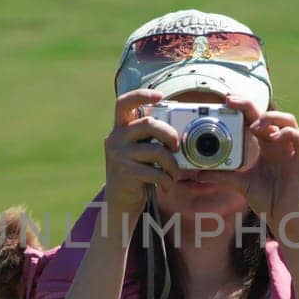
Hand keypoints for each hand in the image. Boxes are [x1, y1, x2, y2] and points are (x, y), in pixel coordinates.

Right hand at [104, 89, 181, 222]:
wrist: (120, 203)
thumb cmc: (136, 174)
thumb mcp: (140, 151)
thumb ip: (152, 139)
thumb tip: (183, 134)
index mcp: (120, 129)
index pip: (124, 103)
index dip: (141, 95)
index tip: (160, 95)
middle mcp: (116, 138)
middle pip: (148, 123)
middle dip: (170, 134)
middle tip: (177, 147)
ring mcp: (119, 156)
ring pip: (156, 150)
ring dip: (172, 164)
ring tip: (175, 173)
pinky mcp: (125, 173)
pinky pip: (155, 172)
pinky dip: (167, 179)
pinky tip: (166, 184)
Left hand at [207, 93, 298, 238]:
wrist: (284, 217)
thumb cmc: (267, 199)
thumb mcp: (239, 184)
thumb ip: (221, 176)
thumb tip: (197, 173)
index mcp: (265, 145)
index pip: (254, 119)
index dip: (242, 107)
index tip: (226, 101)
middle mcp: (278, 143)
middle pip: (268, 114)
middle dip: (249, 104)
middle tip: (231, 101)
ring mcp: (290, 149)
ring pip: (288, 119)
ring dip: (271, 117)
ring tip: (255, 126)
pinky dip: (288, 133)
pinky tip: (275, 138)